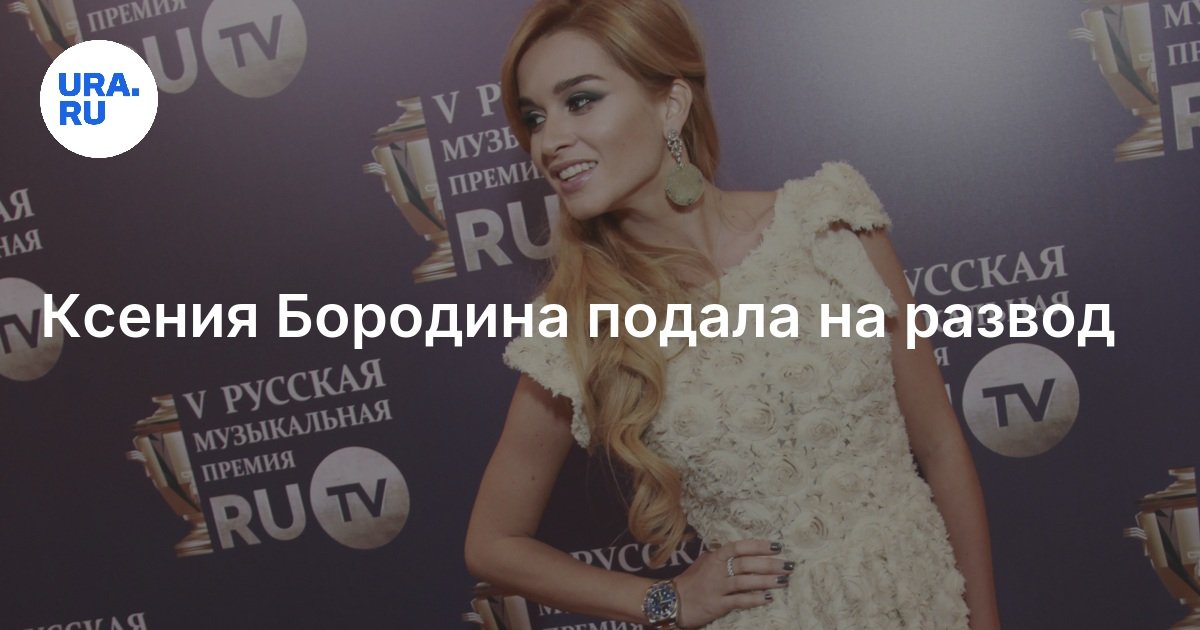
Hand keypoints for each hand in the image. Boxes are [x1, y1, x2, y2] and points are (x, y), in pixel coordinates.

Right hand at [673, 539, 791, 627]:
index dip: (759, 546)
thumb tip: (743, 551)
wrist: (671, 600)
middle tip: (788, 565)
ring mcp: (717, 587)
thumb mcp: (704, 562)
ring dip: (766, 581)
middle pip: (747, 564)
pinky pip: (739, 601)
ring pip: (745, 581)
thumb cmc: (691, 581)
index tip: (777, 546)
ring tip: (784, 581)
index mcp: (715, 557)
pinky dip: (754, 599)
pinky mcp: (717, 604)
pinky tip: (767, 598)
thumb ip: (722, 557)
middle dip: (770, 564)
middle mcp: (717, 570)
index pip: (739, 547)